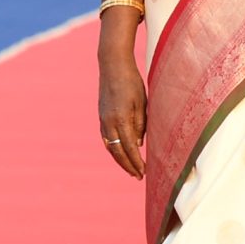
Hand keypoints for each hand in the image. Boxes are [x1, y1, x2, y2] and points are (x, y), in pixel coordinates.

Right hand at [98, 42, 146, 178]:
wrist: (112, 67)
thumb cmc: (132, 83)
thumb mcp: (142, 102)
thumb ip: (141, 124)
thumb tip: (138, 144)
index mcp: (120, 119)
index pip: (129, 148)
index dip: (136, 162)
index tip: (143, 173)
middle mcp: (108, 122)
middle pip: (117, 151)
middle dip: (127, 165)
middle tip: (137, 176)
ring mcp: (102, 120)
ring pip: (110, 146)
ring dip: (119, 159)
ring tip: (130, 169)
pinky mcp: (101, 116)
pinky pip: (106, 138)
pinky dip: (114, 149)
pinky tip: (120, 153)